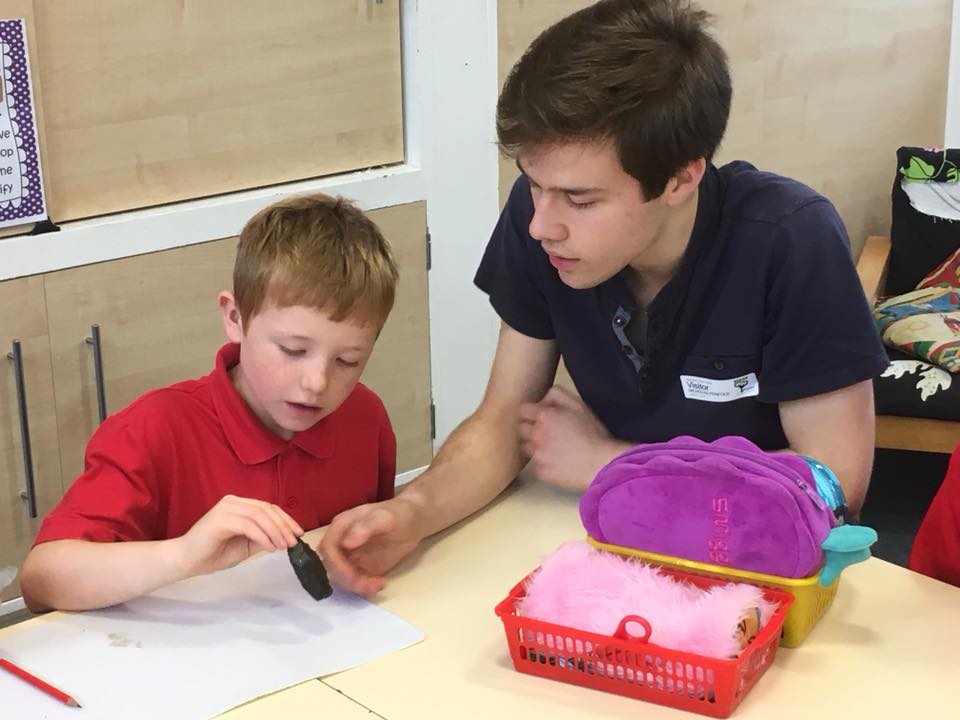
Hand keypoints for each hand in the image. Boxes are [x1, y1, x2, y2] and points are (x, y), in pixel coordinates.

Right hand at [173, 495, 303, 576]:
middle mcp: (233, 502)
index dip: (286, 519)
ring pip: (260, 516)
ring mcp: (226, 508)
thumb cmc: (212, 554)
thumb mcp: (245, 546)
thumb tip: (284, 537)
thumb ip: (262, 538)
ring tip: (284, 546)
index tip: (298, 533)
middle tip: (294, 541)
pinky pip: (248, 526)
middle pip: (266, 509)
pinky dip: (262, 536)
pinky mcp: (221, 518)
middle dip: (284, 525)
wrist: (185, 561)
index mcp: (239, 505)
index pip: (268, 508)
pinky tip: (270, 547)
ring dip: (275, 531)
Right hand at [319, 496, 422, 596]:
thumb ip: (365, 527)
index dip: (334, 563)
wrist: (414, 520)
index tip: (350, 573)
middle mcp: (342, 542)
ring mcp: (351, 556)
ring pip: (342, 577)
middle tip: (368, 584)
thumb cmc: (399, 513)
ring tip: (379, 583)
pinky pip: (356, 582)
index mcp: (342, 525)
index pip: (327, 547)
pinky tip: (381, 583)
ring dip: (356, 586)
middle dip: (346, 578)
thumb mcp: (385, 517)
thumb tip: (346, 543)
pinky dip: (365, 588)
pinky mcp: (361, 567)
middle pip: (331, 566)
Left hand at [518, 385, 628, 490]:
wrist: (601, 464)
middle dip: (530, 428)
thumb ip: (557, 395)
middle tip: (547, 432)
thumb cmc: (592, 432)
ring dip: (535, 445)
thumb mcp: (578, 405)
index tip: (539, 416)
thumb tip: (543, 398)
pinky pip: (535, 464)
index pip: (522, 410)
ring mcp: (536, 454)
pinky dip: (543, 462)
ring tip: (552, 448)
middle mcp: (535, 434)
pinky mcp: (540, 471)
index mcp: (544, 416)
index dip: (531, 412)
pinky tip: (557, 461)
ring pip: (526, 447)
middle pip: (521, 428)